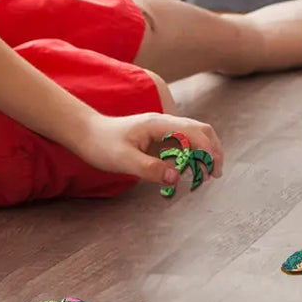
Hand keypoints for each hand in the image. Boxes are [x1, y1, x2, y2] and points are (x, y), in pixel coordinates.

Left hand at [69, 111, 223, 185]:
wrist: (86, 134)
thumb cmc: (102, 145)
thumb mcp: (123, 160)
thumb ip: (150, 168)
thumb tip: (176, 178)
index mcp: (159, 124)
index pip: (194, 132)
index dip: (208, 150)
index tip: (212, 170)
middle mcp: (165, 123)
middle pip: (200, 130)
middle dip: (213, 150)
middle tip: (215, 174)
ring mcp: (163, 129)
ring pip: (194, 136)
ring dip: (204, 153)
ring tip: (205, 176)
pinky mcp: (159, 138)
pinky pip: (182, 144)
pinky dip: (191, 156)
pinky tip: (187, 171)